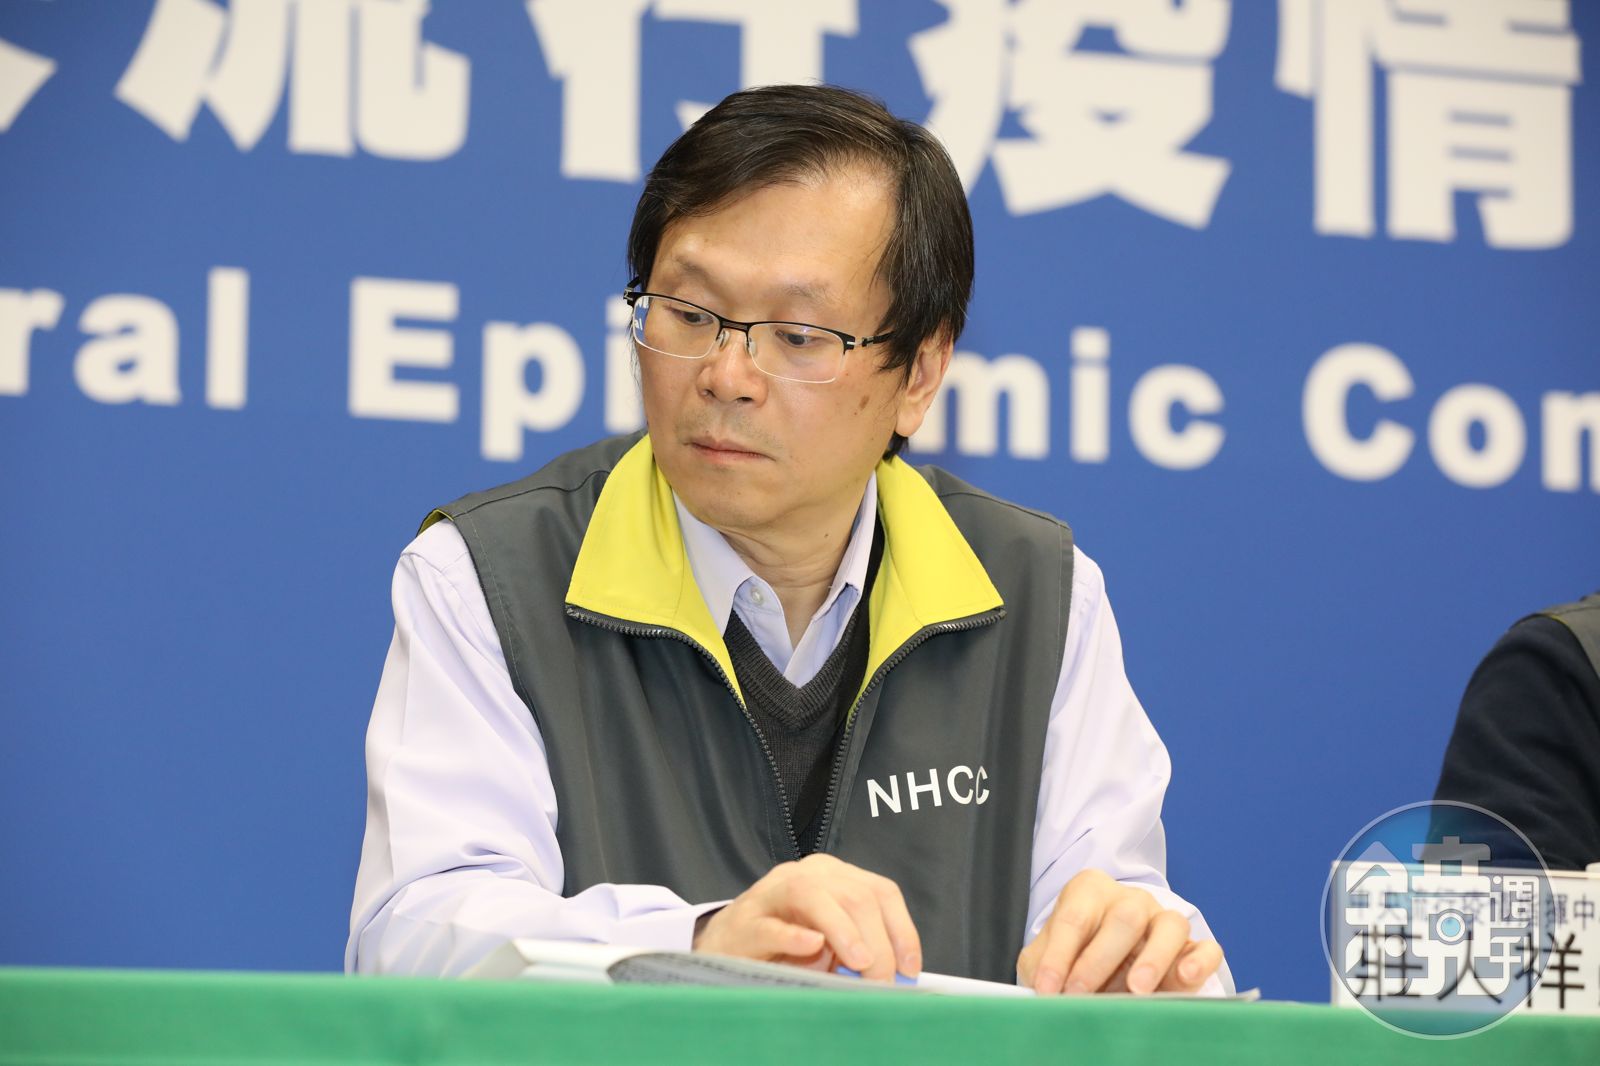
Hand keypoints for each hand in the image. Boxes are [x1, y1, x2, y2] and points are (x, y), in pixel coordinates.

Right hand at [692, 854, 921, 981]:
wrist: (726, 945)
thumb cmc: (785, 947)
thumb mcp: (831, 945)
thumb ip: (860, 951)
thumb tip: (897, 976)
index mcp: (833, 876)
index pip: (879, 891)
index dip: (901, 929)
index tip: (910, 968)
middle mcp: (806, 875)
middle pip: (854, 895)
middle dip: (877, 942)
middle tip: (881, 981)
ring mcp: (772, 894)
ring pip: (814, 897)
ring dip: (844, 931)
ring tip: (859, 962)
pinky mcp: (744, 921)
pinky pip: (771, 925)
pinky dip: (793, 937)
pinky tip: (811, 946)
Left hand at [1017, 869, 1222, 994]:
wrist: (1105, 961)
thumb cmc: (1073, 955)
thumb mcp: (1047, 957)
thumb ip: (1042, 968)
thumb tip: (1044, 991)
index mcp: (1090, 892)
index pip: (1074, 919)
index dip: (1058, 956)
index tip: (1047, 989)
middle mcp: (1130, 901)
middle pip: (1123, 918)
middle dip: (1098, 960)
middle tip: (1080, 994)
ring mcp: (1163, 920)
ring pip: (1170, 926)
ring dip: (1154, 958)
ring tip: (1137, 989)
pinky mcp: (1191, 947)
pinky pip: (1205, 948)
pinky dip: (1200, 962)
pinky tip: (1186, 977)